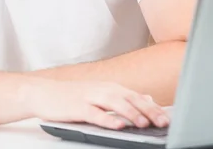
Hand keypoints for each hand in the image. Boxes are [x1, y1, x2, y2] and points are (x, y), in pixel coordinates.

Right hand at [31, 80, 169, 129]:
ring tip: (145, 123)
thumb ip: (124, 97)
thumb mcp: (101, 93)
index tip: (167, 118)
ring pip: (116, 104)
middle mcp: (104, 89)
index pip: (137, 97)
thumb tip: (146, 98)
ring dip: (132, 114)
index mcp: (112, 87)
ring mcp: (91, 97)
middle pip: (130, 99)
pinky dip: (108, 119)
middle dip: (148, 111)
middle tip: (163, 122)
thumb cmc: (73, 96)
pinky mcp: (78, 107)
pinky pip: (96, 114)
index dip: (153, 108)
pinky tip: (118, 125)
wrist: (44, 93)